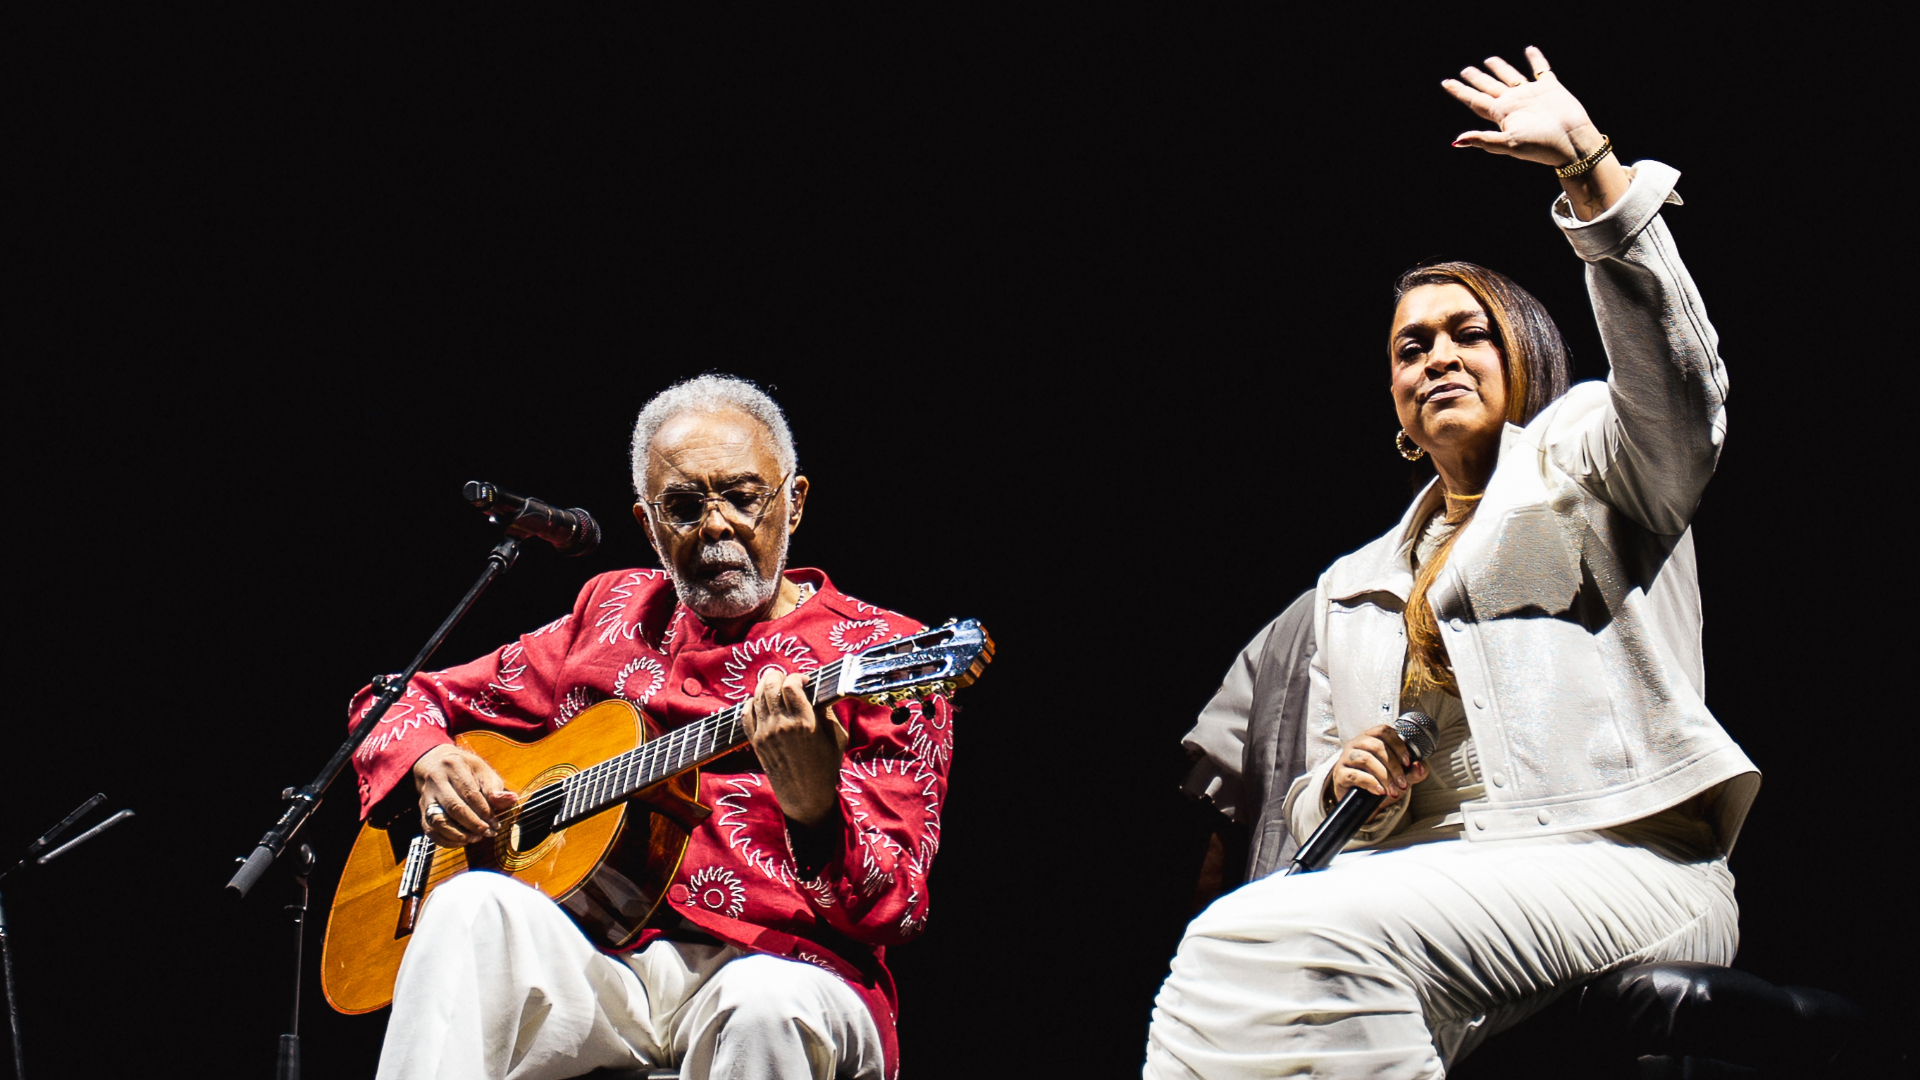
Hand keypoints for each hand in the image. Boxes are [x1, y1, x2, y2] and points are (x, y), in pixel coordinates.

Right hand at [412, 744, 517, 846]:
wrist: (438, 764)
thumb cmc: (466, 770)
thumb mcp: (483, 772)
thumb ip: (495, 788)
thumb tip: (510, 800)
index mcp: (453, 766)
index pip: (470, 793)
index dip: (484, 811)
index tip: (496, 824)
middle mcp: (436, 781)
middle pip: (454, 808)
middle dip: (473, 824)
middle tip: (488, 833)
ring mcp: (426, 797)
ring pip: (438, 821)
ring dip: (458, 835)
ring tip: (475, 838)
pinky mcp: (422, 811)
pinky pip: (430, 830)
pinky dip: (446, 840)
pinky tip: (462, 842)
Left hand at [743, 668, 848, 827]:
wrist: (805, 796)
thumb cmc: (826, 767)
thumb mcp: (837, 737)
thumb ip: (828, 713)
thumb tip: (818, 693)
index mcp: (805, 722)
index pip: (791, 685)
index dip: (798, 677)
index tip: (805, 681)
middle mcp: (782, 725)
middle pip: (771, 686)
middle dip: (778, 676)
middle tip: (786, 679)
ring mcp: (766, 733)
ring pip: (757, 696)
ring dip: (765, 686)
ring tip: (774, 686)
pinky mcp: (756, 742)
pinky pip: (746, 714)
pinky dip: (751, 703)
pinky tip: (760, 702)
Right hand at [1326, 723, 1429, 812]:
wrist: (1361, 803)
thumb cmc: (1381, 783)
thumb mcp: (1400, 778)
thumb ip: (1413, 772)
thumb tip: (1421, 766)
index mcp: (1371, 738)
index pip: (1384, 730)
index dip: (1398, 744)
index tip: (1408, 762)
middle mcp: (1357, 744)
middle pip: (1377, 746)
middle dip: (1394, 767)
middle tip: (1402, 783)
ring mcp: (1346, 758)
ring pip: (1366, 759)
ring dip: (1384, 776)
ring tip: (1392, 790)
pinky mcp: (1340, 773)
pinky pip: (1354, 774)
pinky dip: (1371, 783)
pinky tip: (1380, 791)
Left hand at [1442, 47, 1598, 167]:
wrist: (1571, 142)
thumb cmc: (1540, 145)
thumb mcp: (1509, 144)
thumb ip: (1483, 140)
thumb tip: (1456, 142)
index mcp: (1501, 114)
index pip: (1475, 100)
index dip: (1460, 91)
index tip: (1446, 82)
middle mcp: (1513, 103)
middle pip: (1489, 87)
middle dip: (1477, 78)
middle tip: (1466, 70)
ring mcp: (1531, 95)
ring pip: (1510, 76)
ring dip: (1500, 68)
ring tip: (1489, 59)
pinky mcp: (1550, 89)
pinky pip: (1540, 70)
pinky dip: (1536, 59)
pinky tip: (1530, 50)